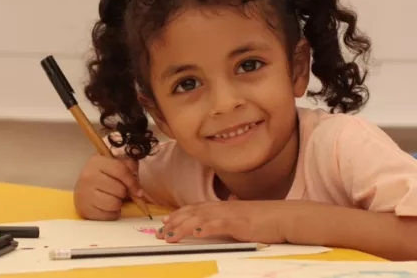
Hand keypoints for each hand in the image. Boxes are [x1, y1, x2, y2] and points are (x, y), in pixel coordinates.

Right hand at [74, 154, 142, 220]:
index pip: (120, 170)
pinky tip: (107, 207)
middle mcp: (88, 176)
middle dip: (124, 193)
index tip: (138, 191)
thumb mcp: (116, 164)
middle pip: (119, 189)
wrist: (83, 188)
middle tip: (120, 192)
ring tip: (113, 199)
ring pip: (114, 204)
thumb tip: (138, 189)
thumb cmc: (104, 175)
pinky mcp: (84, 209)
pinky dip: (112, 214)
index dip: (132, 182)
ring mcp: (84, 193)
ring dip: (118, 204)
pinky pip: (107, 216)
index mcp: (97, 162)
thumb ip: (129, 168)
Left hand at [156, 200, 296, 243]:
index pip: (193, 209)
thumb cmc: (265, 220)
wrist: (284, 217)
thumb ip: (226, 220)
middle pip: (191, 212)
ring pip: (198, 218)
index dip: (177, 215)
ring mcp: (228, 214)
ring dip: (181, 227)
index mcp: (221, 206)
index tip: (165, 223)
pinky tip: (194, 232)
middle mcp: (221, 207)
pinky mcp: (237, 222)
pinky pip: (216, 224)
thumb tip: (216, 224)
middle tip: (160, 233)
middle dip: (173, 223)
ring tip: (169, 236)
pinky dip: (203, 227)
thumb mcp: (240, 219)